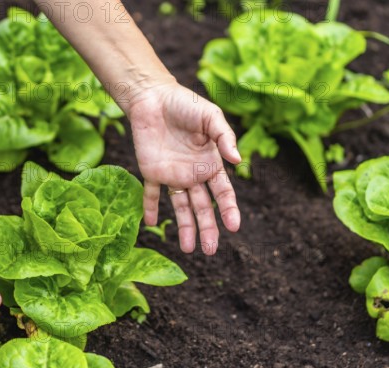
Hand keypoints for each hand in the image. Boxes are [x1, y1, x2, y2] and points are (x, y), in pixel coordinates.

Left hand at [128, 82, 241, 254]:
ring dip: (184, 227)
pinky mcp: (151, 171)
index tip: (234, 227)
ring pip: (180, 206)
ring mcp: (172, 174)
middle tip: (211, 250)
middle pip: (202, 207)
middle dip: (208, 229)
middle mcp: (193, 174)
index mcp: (211, 163)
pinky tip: (152, 224)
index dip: (229, 210)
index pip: (223, 193)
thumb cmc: (185, 104)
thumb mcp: (210, 117)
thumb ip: (225, 137)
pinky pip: (150, 193)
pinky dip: (150, 208)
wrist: (153, 97)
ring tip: (188, 249)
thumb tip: (238, 160)